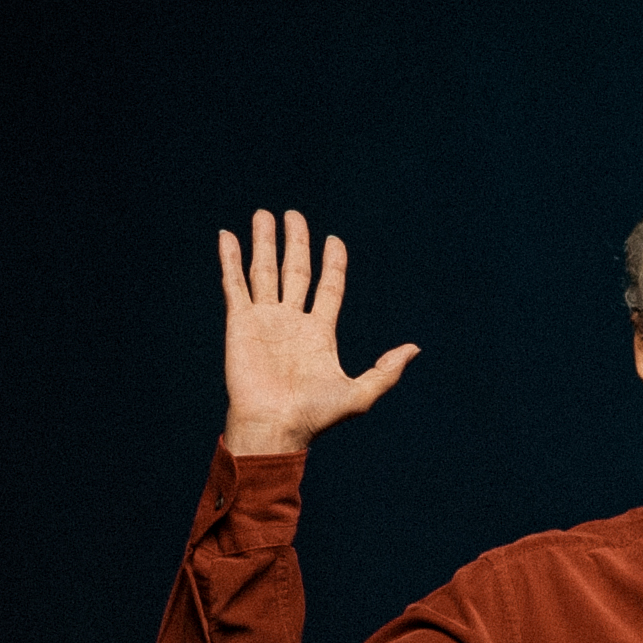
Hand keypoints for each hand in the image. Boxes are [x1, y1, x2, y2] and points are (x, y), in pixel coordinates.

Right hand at [218, 209, 417, 455]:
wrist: (274, 427)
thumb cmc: (315, 417)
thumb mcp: (360, 394)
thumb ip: (386, 371)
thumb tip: (414, 348)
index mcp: (320, 333)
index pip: (329, 287)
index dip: (332, 263)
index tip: (334, 240)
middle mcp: (292, 322)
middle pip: (295, 271)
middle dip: (295, 243)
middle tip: (293, 214)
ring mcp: (265, 320)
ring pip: (264, 271)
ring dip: (264, 242)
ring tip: (263, 214)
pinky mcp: (240, 323)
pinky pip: (235, 284)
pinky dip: (230, 259)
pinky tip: (227, 236)